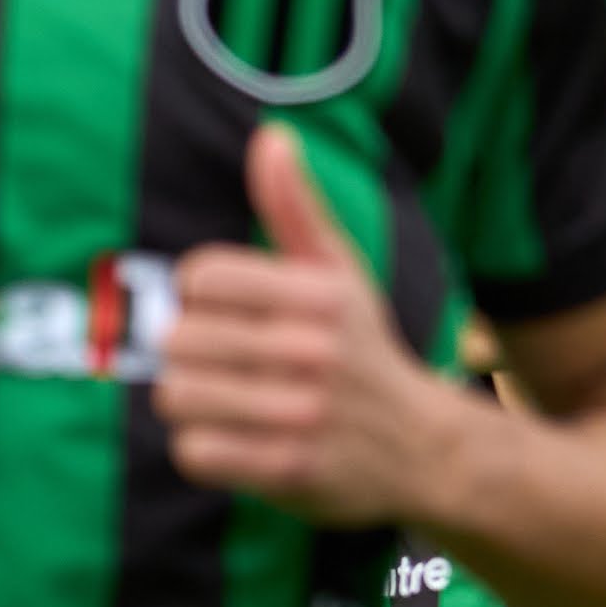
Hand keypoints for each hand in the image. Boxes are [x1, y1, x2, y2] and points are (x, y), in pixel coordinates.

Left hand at [157, 124, 451, 524]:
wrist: (427, 451)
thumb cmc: (365, 353)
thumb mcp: (342, 276)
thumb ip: (296, 209)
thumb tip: (270, 137)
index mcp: (319, 295)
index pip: (198, 279)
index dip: (199, 300)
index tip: (231, 318)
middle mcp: (314, 351)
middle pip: (178, 339)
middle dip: (192, 356)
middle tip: (230, 370)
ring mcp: (303, 413)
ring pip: (177, 395)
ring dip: (194, 406)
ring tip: (231, 408)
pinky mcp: (291, 469)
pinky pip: (195, 451)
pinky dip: (207, 451)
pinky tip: (239, 445)